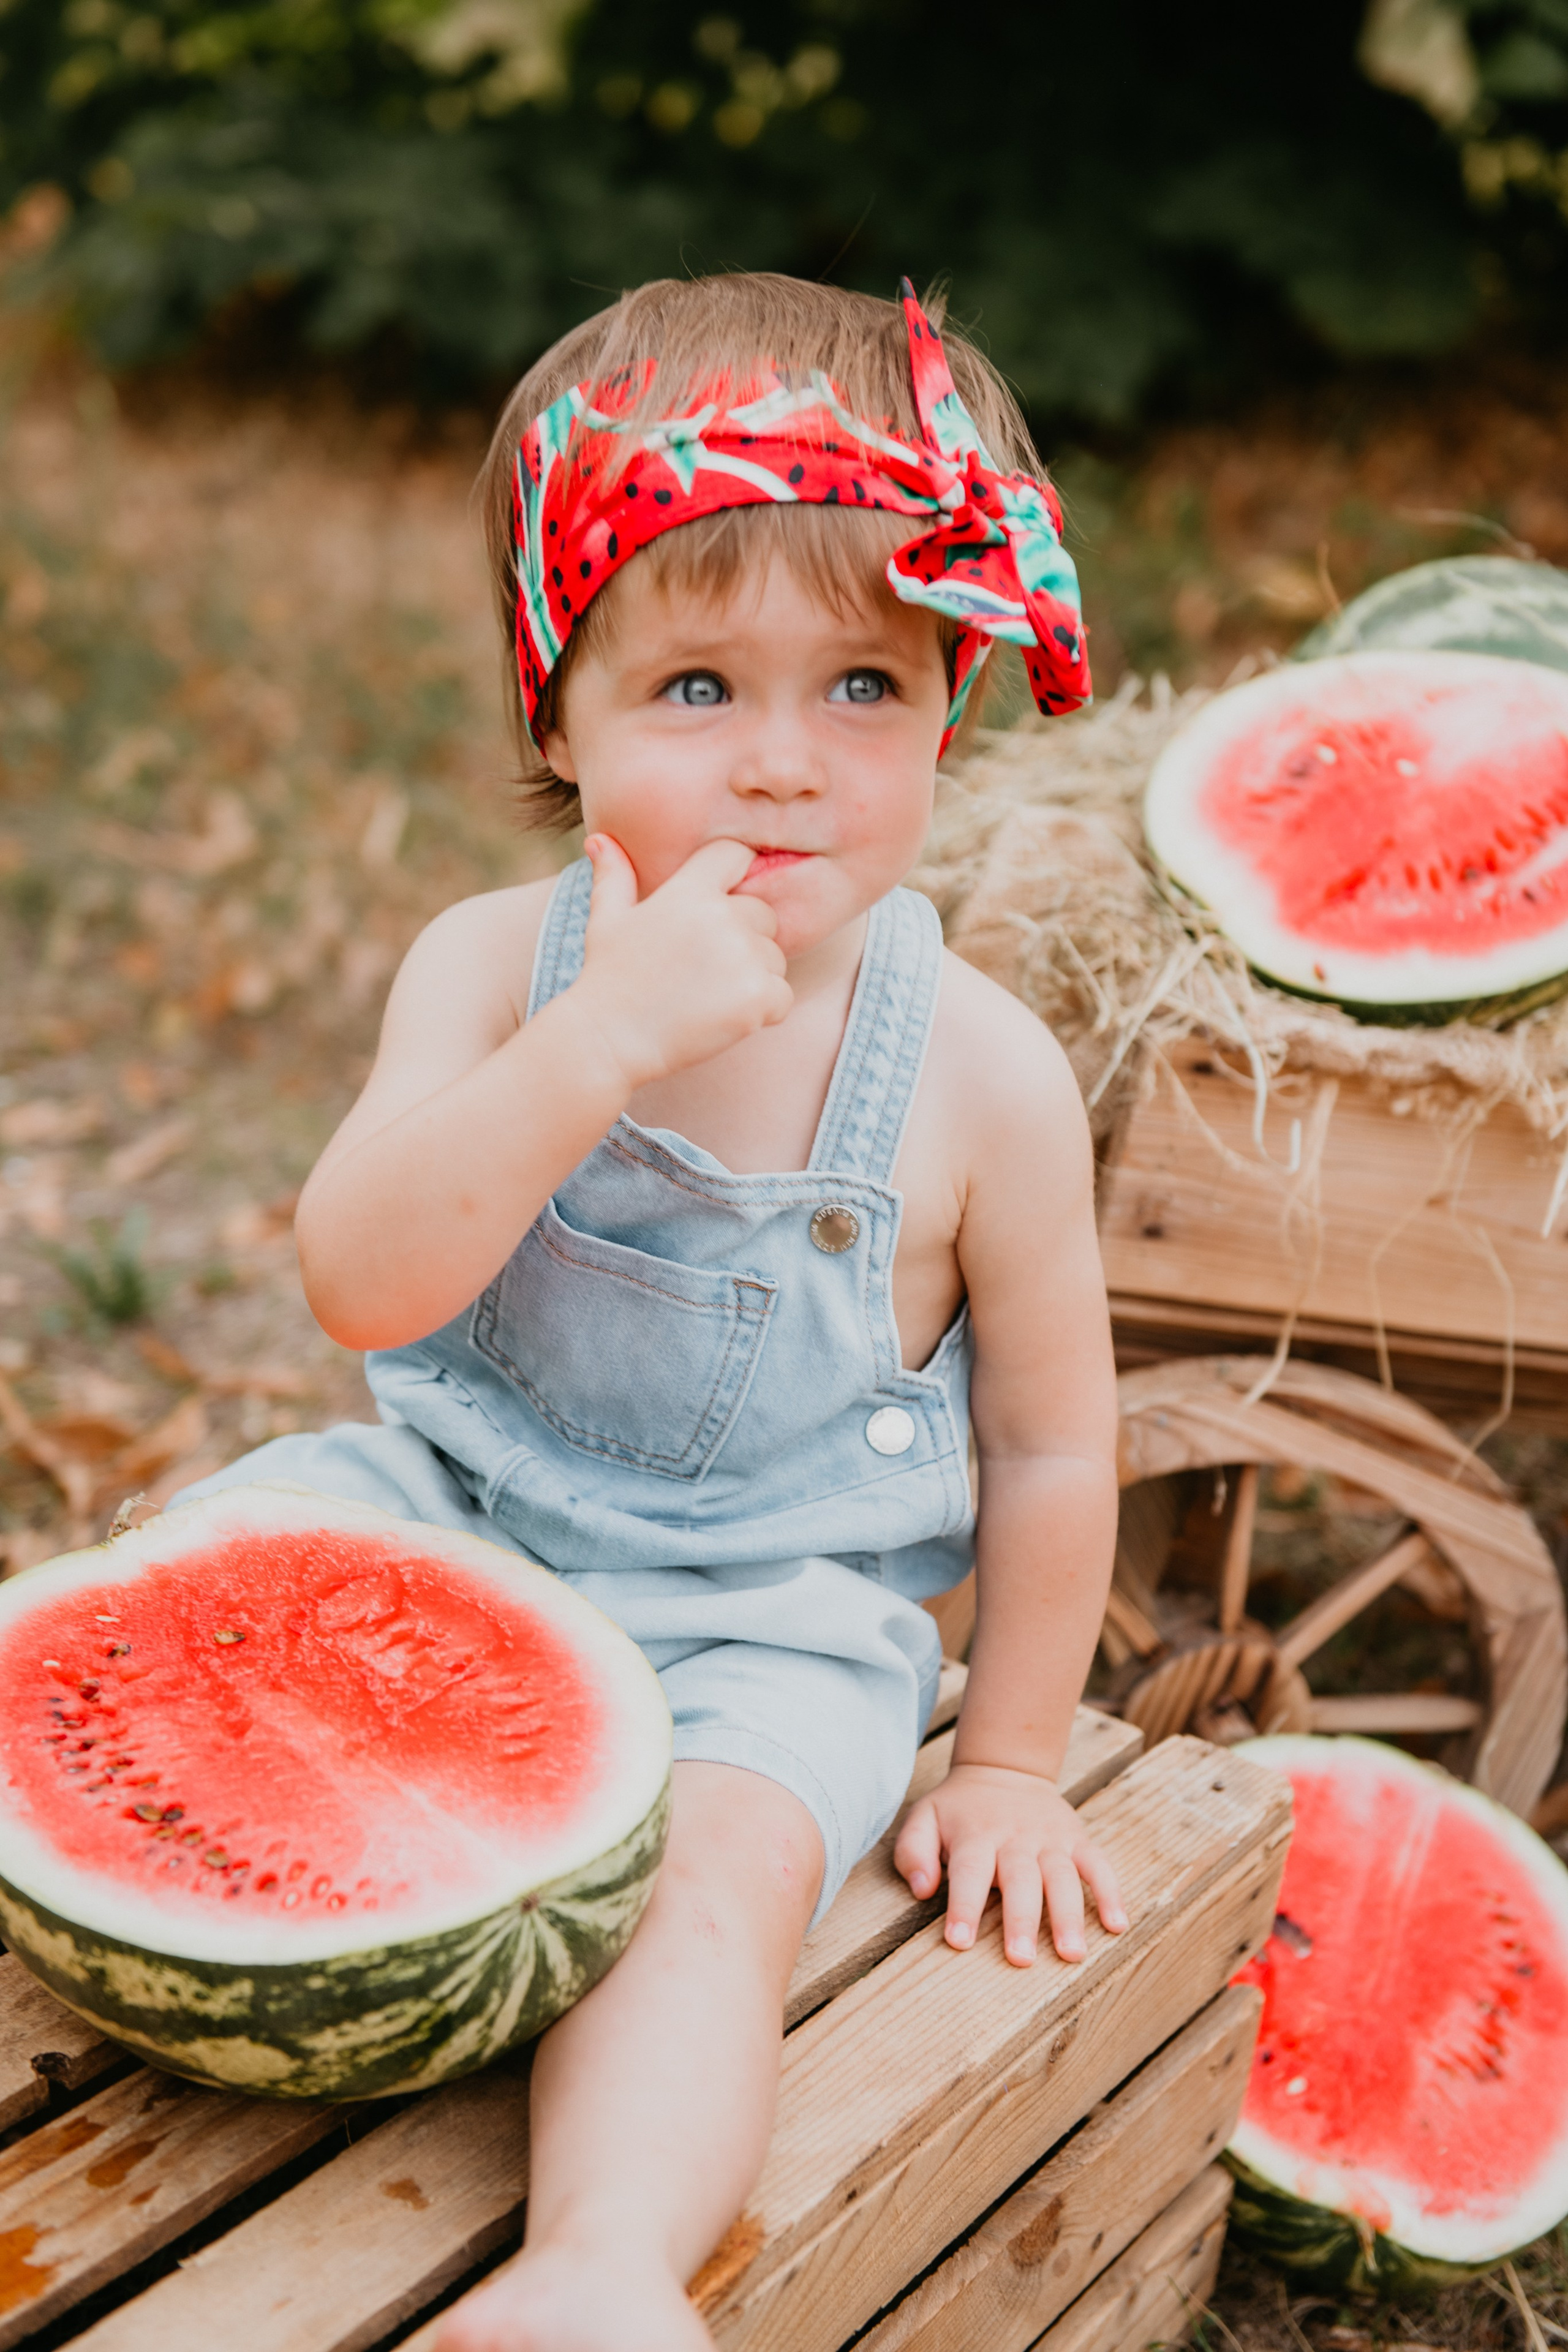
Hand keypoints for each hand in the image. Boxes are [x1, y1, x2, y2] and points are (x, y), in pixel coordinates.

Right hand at [567, 834, 793, 1089]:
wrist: (609, 1039)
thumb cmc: (608, 977)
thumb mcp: (606, 919)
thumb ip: (614, 875)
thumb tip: (598, 838)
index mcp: (689, 891)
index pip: (736, 855)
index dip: (734, 878)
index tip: (719, 910)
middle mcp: (722, 916)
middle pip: (765, 914)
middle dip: (745, 939)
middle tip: (703, 970)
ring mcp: (743, 956)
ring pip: (776, 958)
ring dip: (754, 977)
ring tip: (708, 995)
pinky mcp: (758, 996)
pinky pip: (783, 996)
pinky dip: (763, 1011)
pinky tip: (724, 1017)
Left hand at [893, 1761, 1128, 1967]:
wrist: (1005, 1768)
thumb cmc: (959, 1808)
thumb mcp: (924, 1817)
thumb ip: (913, 1852)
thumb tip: (922, 1889)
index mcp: (975, 1834)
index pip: (969, 1872)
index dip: (964, 1906)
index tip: (959, 1942)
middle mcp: (1015, 1837)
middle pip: (1020, 1880)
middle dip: (1021, 1919)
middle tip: (1021, 1959)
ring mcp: (1050, 1839)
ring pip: (1062, 1877)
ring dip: (1068, 1915)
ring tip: (1072, 1954)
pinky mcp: (1076, 1839)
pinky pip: (1098, 1865)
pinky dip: (1110, 1892)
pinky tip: (1116, 1924)